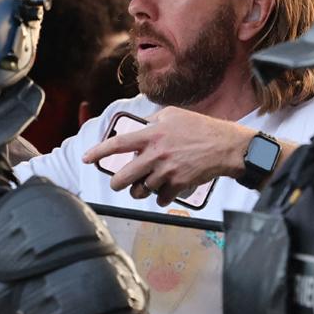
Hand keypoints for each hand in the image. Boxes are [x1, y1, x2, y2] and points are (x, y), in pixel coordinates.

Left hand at [82, 107, 252, 205]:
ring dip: (141, 189)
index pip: (117, 145)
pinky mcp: (178, 185)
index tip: (86, 159)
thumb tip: (140, 125)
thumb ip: (152, 120)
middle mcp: (156, 154)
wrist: (226, 146)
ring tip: (147, 183)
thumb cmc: (201, 128)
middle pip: (123, 178)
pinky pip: (160, 198)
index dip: (98, 152)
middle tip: (118, 183)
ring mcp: (166, 172)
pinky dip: (160, 197)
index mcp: (151, 135)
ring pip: (141, 190)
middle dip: (117, 183)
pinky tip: (165, 188)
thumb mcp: (173, 114)